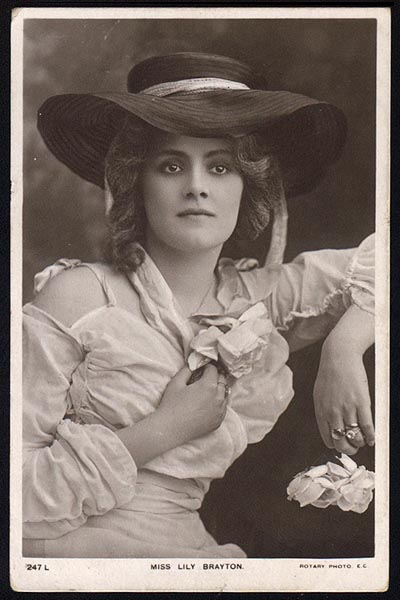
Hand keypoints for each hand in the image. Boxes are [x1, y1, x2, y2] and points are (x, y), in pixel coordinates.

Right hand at [158, 364, 229, 443]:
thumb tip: (193, 365)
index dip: (206, 366)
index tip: (201, 368)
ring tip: (206, 390)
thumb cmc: (171, 404)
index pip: (213, 369)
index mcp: (209, 385)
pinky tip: (208, 403)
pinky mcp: (218, 421)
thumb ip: (187, 370)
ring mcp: (220, 411)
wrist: (170, 429)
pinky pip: (223, 407)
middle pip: (222, 380)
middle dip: (214, 376)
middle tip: (204, 377)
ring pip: (225, 394)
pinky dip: (218, 402)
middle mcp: (218, 397)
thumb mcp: (176, 382)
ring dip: (218, 389)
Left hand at [313, 340, 374, 455]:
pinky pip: (367, 427)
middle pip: (341, 443)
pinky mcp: (361, 403)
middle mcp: (332, 413)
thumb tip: (329, 425)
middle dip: (349, 449)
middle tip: (354, 447)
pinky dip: (371, 436)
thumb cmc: (329, 374)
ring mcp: (347, 408)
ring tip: (363, 440)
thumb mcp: (320, 395)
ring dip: (360, 443)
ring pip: (355, 437)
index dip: (337, 445)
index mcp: (321, 412)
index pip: (327, 439)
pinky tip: (372, 438)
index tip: (343, 443)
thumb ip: (324, 411)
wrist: (338, 357)